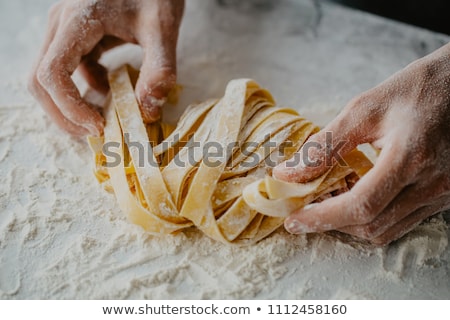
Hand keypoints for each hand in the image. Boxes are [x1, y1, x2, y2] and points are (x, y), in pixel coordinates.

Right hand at [28, 0, 183, 135]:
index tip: (99, 126)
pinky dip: (82, 89)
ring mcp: (64, 30)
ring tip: (102, 119)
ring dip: (70, 104)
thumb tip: (148, 111)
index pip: (52, 73)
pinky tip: (108, 91)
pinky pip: (66, 70)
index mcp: (77, 21)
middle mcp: (61, 25)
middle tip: (94, 133)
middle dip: (63, 114)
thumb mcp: (162, 28)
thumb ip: (159, 68)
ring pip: (49, 77)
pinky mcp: (74, 36)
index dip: (69, 107)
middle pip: (40, 80)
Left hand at [273, 43, 449, 244]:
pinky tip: (355, 195)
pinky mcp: (444, 197)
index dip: (322, 218)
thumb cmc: (415, 90)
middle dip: (331, 222)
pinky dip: (372, 217)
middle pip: (371, 225)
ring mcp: (442, 194)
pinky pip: (401, 221)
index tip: (294, 221)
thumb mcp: (364, 109)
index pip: (361, 205)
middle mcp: (432, 183)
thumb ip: (324, 145)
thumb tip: (286, 173)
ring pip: (386, 229)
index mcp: (411, 157)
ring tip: (327, 200)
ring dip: (350, 222)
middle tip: (305, 208)